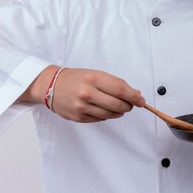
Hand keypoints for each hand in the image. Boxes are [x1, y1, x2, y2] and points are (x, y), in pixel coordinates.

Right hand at [19, 66, 145, 122]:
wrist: (51, 85)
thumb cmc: (76, 78)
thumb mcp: (95, 74)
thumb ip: (114, 83)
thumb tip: (135, 94)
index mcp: (93, 78)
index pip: (121, 90)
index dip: (134, 97)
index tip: (141, 100)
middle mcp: (87, 93)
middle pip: (118, 104)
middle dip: (129, 105)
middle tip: (131, 104)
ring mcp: (82, 107)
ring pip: (111, 114)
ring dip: (120, 111)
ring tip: (119, 106)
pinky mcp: (79, 117)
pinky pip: (101, 119)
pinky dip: (108, 115)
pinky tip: (106, 109)